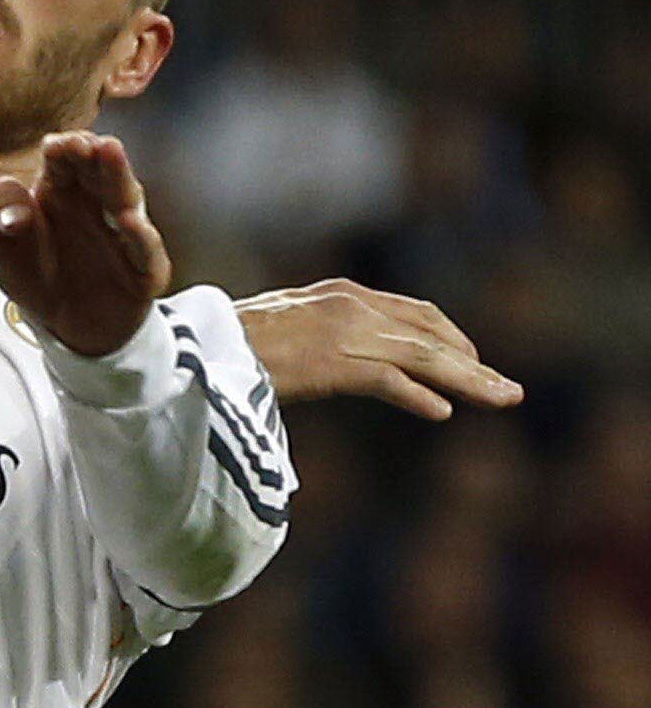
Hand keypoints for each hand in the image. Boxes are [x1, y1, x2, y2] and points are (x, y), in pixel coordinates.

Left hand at [0, 133, 171, 357]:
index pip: (64, 160)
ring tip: (112, 155)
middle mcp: (95, 204)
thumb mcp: (1, 243)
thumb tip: (12, 211)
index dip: (63, 149)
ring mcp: (122, 234)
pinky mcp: (142, 271)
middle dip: (96, 153)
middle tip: (92, 141)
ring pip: (126, 198)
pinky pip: (145, 252)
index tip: (56, 146)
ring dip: (119, 175)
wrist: (62, 325)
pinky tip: (130, 222)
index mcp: (60, 189)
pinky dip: (141, 236)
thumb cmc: (33, 272)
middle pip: (99, 170)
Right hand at [237, 279, 522, 420]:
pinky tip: (441, 413)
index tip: (474, 363)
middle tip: (510, 391)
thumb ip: (329, 340)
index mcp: (341, 294)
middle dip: (474, 364)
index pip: (414, 312)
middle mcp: (349, 305)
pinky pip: (386, 379)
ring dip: (469, 381)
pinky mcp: (330, 361)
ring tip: (502, 400)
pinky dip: (416, 395)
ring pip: (421, 356)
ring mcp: (341, 332)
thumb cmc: (235, 341)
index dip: (451, 337)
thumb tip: (356, 366)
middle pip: (429, 334)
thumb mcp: (293, 330)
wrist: (199, 343)